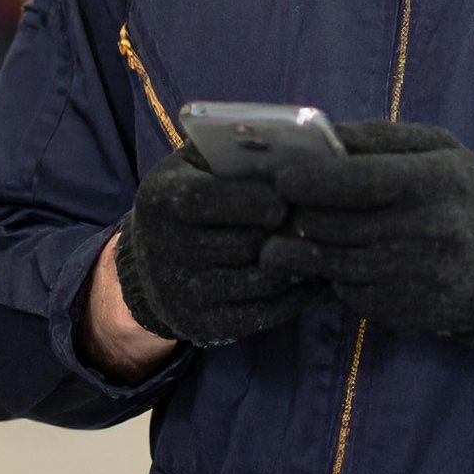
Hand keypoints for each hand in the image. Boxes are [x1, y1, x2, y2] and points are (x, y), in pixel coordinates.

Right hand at [113, 145, 322, 346]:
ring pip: (262, 280)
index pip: (207, 200)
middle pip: (244, 244)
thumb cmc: (186, 201)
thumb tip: (287, 147)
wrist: (150, 266)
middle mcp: (166, 249)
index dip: (253, 200)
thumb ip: (228, 151)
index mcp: (161, 200)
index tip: (284, 201)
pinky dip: (298, 297)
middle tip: (318, 224)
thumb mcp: (192, 167)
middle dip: (285, 233)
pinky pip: (265, 313)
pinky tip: (314, 278)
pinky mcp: (204, 325)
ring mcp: (184, 293)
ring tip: (323, 247)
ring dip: (298, 265)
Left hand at [264, 121, 473, 354]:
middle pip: (333, 223)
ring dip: (304, 249)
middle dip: (299, 215)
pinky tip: (337, 262)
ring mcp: (414, 275)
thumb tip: (320, 136)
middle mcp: (425, 229)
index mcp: (433, 180)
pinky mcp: (405, 310)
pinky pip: (349, 292)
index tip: (283, 178)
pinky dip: (335, 277)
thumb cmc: (470, 198)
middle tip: (283, 209)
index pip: (353, 179)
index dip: (308, 180)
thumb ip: (380, 139)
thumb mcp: (440, 151)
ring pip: (333, 261)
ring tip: (287, 238)